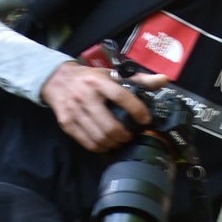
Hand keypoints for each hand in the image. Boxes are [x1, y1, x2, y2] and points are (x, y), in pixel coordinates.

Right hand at [41, 65, 164, 151]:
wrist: (57, 80)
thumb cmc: (91, 78)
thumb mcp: (112, 74)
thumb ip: (139, 79)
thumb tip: (164, 80)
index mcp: (99, 81)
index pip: (121, 97)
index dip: (136, 111)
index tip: (145, 120)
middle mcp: (85, 95)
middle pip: (110, 125)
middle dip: (125, 136)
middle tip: (130, 136)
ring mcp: (74, 111)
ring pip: (99, 137)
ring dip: (114, 143)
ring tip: (120, 141)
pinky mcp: (66, 123)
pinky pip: (87, 143)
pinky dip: (100, 147)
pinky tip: (106, 143)